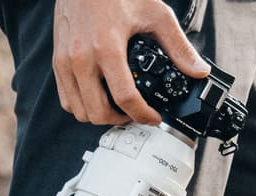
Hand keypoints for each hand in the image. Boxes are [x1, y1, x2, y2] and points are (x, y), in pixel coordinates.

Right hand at [52, 0, 209, 125]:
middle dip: (121, 120)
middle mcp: (81, 58)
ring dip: (100, 116)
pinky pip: (66, 98)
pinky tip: (98, 97)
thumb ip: (178, 46)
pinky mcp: (57, 61)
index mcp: (107, 47)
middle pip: (98, 112)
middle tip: (135, 115)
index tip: (153, 118)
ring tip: (117, 109)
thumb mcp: (155, 14)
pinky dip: (82, 106)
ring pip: (79, 111)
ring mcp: (65, 61)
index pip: (124, 97)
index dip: (142, 115)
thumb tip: (198, 70)